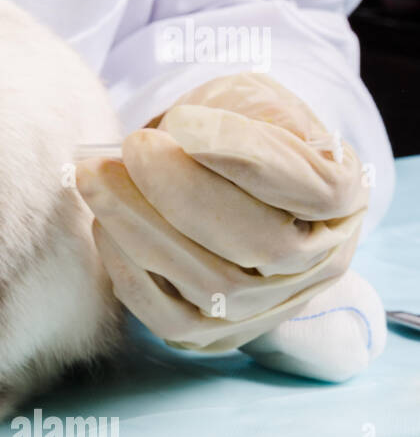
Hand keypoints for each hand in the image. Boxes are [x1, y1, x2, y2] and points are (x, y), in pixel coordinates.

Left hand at [76, 73, 368, 351]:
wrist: (226, 189)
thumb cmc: (240, 136)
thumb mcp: (254, 104)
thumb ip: (240, 114)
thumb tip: (188, 135)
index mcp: (340, 199)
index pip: (301, 186)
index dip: (242, 155)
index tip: (183, 122)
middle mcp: (315, 263)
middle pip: (258, 243)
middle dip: (181, 193)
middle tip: (130, 146)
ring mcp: (267, 306)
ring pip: (210, 284)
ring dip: (141, 228)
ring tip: (96, 178)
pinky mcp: (213, 333)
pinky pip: (168, 317)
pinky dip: (129, 273)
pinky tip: (104, 226)